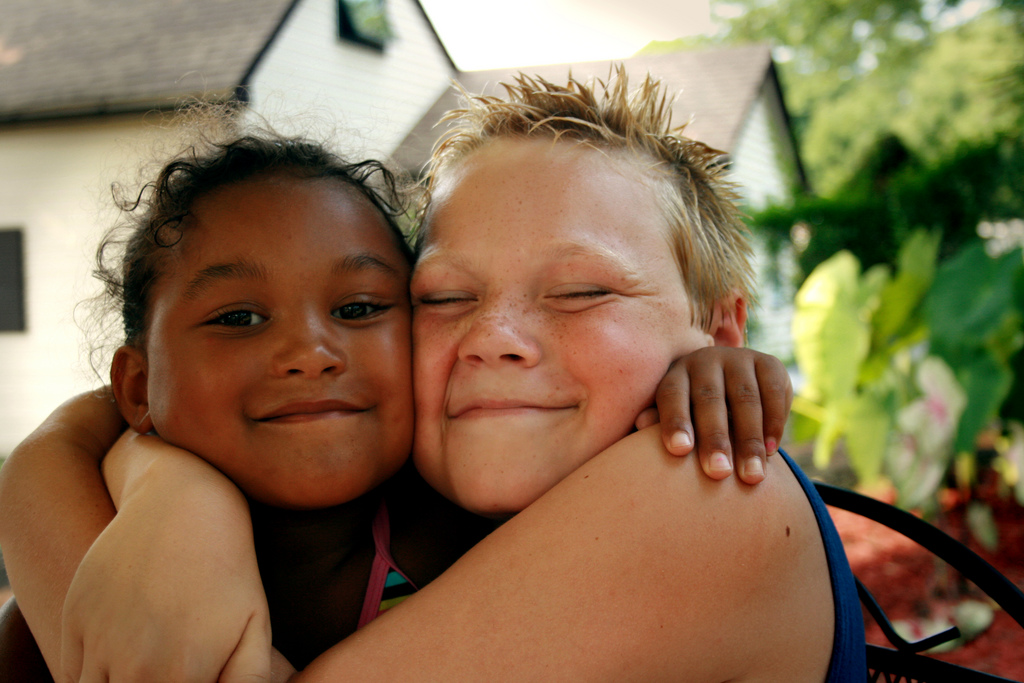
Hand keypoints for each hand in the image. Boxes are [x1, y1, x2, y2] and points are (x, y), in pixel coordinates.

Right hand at [61, 433, 271, 681]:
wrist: (181, 505)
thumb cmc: (228, 570)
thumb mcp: (253, 627)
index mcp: (183, 676)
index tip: (187, 677)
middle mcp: (134, 668)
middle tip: (166, 668)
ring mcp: (98, 643)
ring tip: (147, 663)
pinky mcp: (73, 619)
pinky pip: (72, 673)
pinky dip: (90, 675)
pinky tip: (119, 658)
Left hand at [635, 347, 791, 483]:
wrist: (734, 385)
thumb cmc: (695, 413)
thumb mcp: (676, 414)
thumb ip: (660, 421)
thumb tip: (640, 423)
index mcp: (677, 373)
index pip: (672, 394)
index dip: (675, 421)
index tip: (678, 451)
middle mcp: (705, 360)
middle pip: (709, 398)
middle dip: (714, 438)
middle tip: (718, 473)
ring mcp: (738, 358)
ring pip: (744, 398)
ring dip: (749, 439)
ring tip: (752, 476)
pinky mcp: (770, 363)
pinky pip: (773, 392)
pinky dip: (774, 422)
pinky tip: (771, 451)